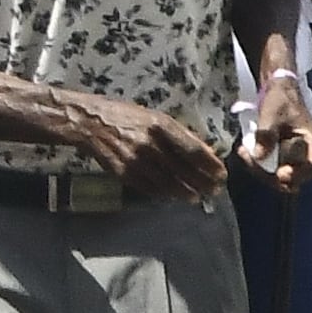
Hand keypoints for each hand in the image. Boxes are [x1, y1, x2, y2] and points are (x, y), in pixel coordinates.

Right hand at [66, 92, 232, 200]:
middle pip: (185, 171)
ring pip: (170, 184)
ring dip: (186, 193)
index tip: (221, 174)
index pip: (194, 151)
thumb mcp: (154, 116)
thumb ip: (178, 134)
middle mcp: (151, 144)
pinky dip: (164, 194)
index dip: (211, 166)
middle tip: (214, 191)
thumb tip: (204, 152)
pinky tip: (172, 196)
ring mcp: (137, 161)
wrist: (90, 122)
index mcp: (160, 125)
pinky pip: (151, 189)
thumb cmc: (125, 115)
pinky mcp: (125, 174)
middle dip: (203, 183)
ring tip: (195, 197)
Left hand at [242, 85, 311, 194]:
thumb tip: (259, 156)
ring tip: (243, 152)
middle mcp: (311, 156)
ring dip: (261, 171)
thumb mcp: (272, 113)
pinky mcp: (284, 162)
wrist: (277, 94)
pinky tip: (244, 152)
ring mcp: (297, 162)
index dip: (300, 173)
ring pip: (282, 179)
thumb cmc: (281, 101)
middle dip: (271, 174)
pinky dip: (259, 166)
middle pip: (296, 178)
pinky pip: (273, 172)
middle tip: (248, 157)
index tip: (280, 174)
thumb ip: (266, 133)